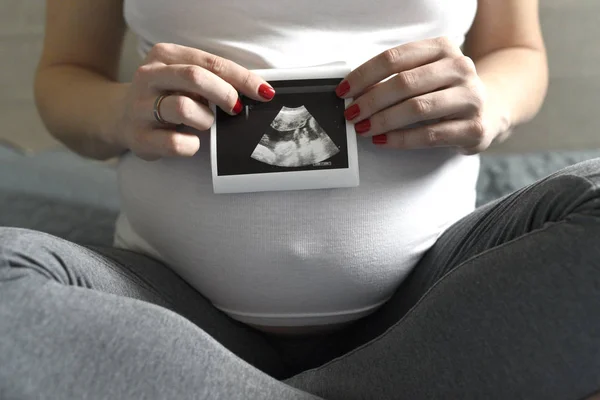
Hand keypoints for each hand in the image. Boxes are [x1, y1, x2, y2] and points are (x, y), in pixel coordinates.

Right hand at [116, 43, 275, 160]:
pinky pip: (176, 143)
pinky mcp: (139, 136)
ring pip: (184, 108)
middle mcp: (149, 76)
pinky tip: (191, 141)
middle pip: (195, 77)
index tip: (264, 93)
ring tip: (204, 124)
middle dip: (225, 94)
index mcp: (165, 56)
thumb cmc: (165, 96)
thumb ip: (212, 78)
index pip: (211, 62)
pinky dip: (192, 145)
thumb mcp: (184, 79)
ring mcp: (140, 106)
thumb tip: (256, 91)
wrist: (119, 117)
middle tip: (235, 109)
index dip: (241, 78)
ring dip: (205, 120)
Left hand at [336, 37, 493, 153]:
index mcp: (442, 48)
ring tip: (364, 128)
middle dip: (371, 100)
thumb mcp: (423, 75)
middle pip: (404, 83)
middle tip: (351, 114)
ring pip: (417, 108)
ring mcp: (471, 97)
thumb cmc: (443, 92)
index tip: (343, 91)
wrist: (488, 111)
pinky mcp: (474, 127)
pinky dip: (401, 139)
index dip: (364, 75)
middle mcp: (460, 68)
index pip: (395, 58)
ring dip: (384, 120)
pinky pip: (430, 134)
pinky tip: (382, 140)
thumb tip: (354, 94)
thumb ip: (394, 78)